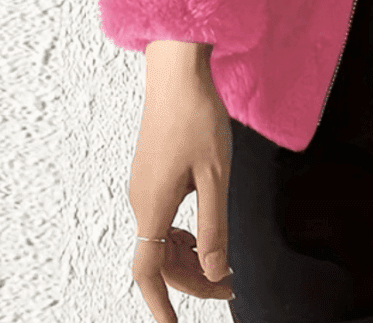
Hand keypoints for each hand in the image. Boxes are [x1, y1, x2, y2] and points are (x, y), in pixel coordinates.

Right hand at [129, 44, 235, 321]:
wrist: (176, 72)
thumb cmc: (198, 116)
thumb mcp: (216, 174)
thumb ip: (214, 226)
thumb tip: (215, 270)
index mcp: (153, 205)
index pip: (149, 271)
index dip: (162, 304)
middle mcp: (141, 200)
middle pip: (160, 259)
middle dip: (194, 280)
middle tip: (231, 288)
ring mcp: (143, 186)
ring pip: (161, 240)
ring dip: (189, 258)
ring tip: (223, 264)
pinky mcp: (150, 173)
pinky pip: (161, 219)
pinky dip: (181, 235)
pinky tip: (204, 230)